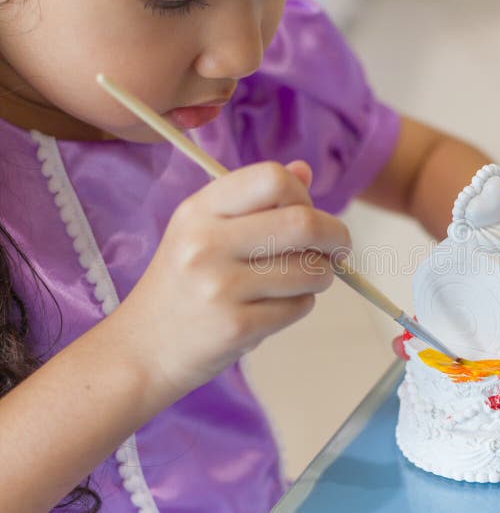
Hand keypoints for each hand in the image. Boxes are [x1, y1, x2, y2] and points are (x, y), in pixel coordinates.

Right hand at [112, 160, 350, 396]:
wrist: (141, 349)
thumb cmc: (182, 285)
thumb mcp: (203, 230)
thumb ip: (254, 199)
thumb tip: (304, 170)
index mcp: (200, 210)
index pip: (272, 178)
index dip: (303, 194)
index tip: (308, 212)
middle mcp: (206, 243)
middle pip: (304, 223)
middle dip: (336, 236)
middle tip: (338, 249)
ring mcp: (220, 286)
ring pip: (311, 270)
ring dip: (321, 276)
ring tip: (300, 281)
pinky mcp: (236, 327)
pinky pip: (299, 307)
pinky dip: (300, 305)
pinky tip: (274, 308)